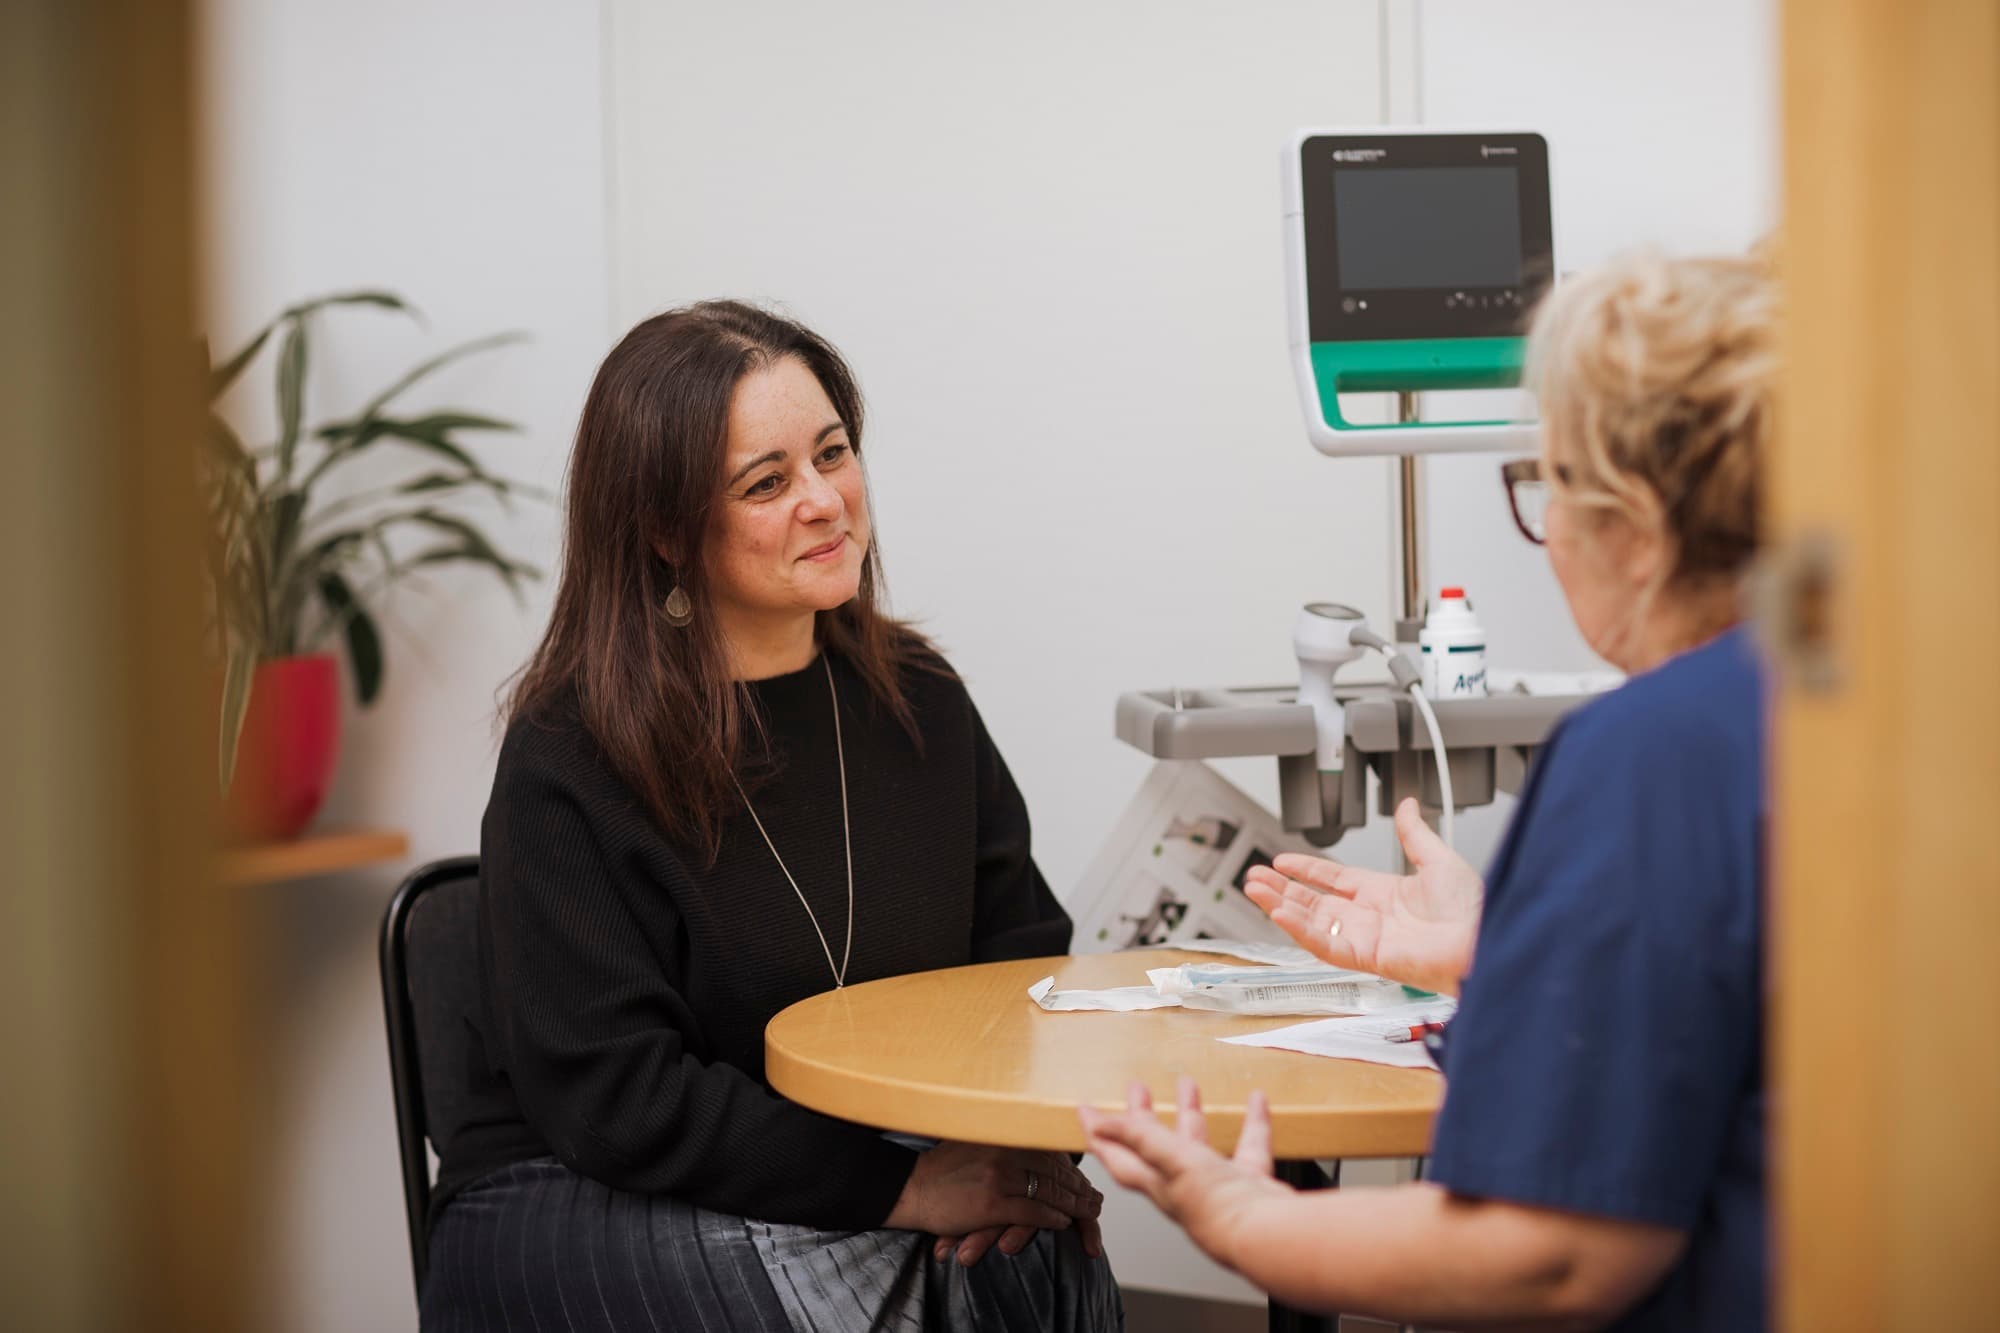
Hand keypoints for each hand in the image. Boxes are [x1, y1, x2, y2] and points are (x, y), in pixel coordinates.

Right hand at [886, 1142, 1102, 1261]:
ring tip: (1089, 1211)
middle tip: (1096, 1198)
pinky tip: (1064, 1222)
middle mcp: (1004, 1151)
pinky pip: (1034, 1211)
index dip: (1071, 1166)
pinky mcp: (992, 1203)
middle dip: (1079, 1186)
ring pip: (1049, 1190)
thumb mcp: (977, 1143)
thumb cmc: (944, 1170)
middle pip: (1055, 1170)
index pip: (1048, 1150)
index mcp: (1003, 1135)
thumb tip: (1035, 1146)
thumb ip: (1006, 1143)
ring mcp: (999, 1177)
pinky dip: (1053, 1217)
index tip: (1085, 1177)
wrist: (913, 1188)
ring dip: (1074, 1203)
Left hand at [1078, 1078, 1289, 1269]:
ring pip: (1198, 1143)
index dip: (1100, 1136)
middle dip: (1145, 1116)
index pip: (1119, 1157)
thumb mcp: (1171, 1161)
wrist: (1268, 1235)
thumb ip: (1138, 1139)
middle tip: (1137, 1088)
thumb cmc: (1217, 1206)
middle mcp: (1183, 1184)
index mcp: (1158, 1181)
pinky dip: (1252, 1122)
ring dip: (1191, 1113)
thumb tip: (1100, 1124)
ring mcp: (1216, 1184)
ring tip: (1188, 1083)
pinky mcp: (1248, 1182)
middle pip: (1156, 1146)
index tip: (1085, 1111)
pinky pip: (1248, 1145)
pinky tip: (1256, 1101)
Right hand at [1242, 797, 1482, 995]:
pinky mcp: (1366, 957)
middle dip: (1281, 889)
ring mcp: (1365, 939)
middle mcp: (1370, 918)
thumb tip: (1407, 806)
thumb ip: (1414, 834)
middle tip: (1253, 877)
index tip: (1281, 861)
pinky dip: (1300, 930)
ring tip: (1253, 890)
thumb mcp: (1438, 859)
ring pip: (1311, 923)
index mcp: (1385, 894)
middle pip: (1314, 902)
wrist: (1484, 940)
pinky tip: (1279, 913)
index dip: (1306, 870)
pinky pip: (1324, 944)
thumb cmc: (1472, 909)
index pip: (1334, 880)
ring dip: (1280, 906)